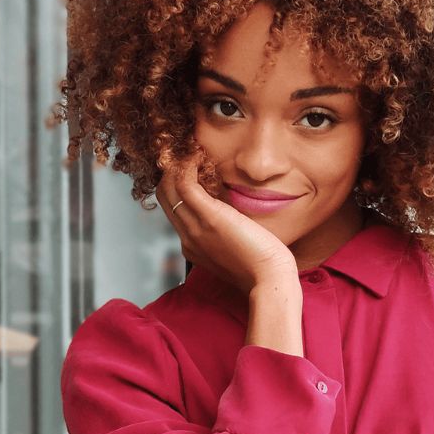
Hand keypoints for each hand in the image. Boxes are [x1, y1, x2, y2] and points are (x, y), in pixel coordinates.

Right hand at [155, 155, 297, 295]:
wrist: (269, 280)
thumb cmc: (262, 267)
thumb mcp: (237, 249)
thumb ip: (227, 234)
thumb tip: (234, 218)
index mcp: (192, 246)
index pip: (174, 210)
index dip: (177, 186)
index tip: (191, 168)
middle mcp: (187, 237)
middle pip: (165, 196)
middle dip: (171, 172)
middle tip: (188, 154)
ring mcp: (195, 228)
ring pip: (168, 188)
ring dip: (177, 165)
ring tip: (193, 152)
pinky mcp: (209, 217)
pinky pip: (184, 184)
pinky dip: (186, 166)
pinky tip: (198, 157)